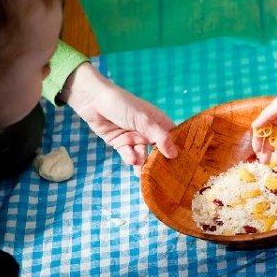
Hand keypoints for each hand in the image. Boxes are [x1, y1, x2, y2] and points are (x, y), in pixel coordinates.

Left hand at [62, 63, 177, 173]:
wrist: (93, 101)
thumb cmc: (122, 104)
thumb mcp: (145, 121)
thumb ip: (160, 138)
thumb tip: (174, 154)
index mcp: (158, 122)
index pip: (173, 138)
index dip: (177, 150)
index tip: (183, 164)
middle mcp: (148, 131)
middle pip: (158, 151)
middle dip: (159, 162)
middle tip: (162, 176)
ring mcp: (134, 138)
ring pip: (143, 155)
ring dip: (143, 163)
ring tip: (142, 172)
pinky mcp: (121, 143)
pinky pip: (128, 154)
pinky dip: (130, 158)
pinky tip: (131, 160)